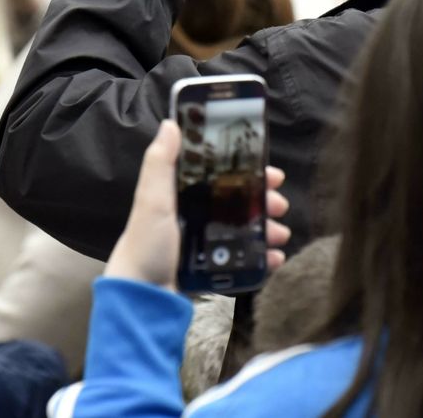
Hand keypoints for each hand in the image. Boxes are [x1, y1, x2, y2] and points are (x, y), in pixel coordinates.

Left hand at [105, 121, 291, 289]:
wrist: (141, 299)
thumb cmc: (146, 245)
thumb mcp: (152, 201)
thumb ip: (159, 163)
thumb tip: (171, 123)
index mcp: (181, 195)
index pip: (221, 175)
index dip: (248, 172)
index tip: (272, 173)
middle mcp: (195, 215)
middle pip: (238, 202)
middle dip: (263, 202)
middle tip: (280, 204)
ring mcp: (205, 243)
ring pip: (245, 229)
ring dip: (267, 228)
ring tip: (280, 235)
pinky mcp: (212, 268)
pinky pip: (244, 258)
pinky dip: (262, 256)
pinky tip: (275, 258)